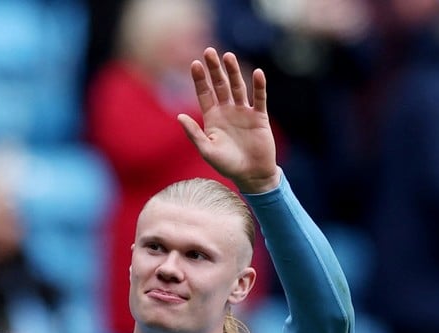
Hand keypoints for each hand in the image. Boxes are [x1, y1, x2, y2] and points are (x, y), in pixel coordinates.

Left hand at [177, 48, 279, 193]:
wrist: (251, 175)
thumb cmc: (226, 165)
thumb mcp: (206, 150)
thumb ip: (194, 133)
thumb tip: (179, 116)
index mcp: (212, 118)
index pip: (204, 94)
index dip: (200, 79)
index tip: (194, 64)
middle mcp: (227, 111)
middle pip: (220, 85)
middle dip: (214, 69)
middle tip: (209, 51)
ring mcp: (244, 112)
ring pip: (238, 87)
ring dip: (234, 72)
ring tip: (228, 56)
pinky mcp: (259, 117)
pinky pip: (259, 98)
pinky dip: (259, 86)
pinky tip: (257, 73)